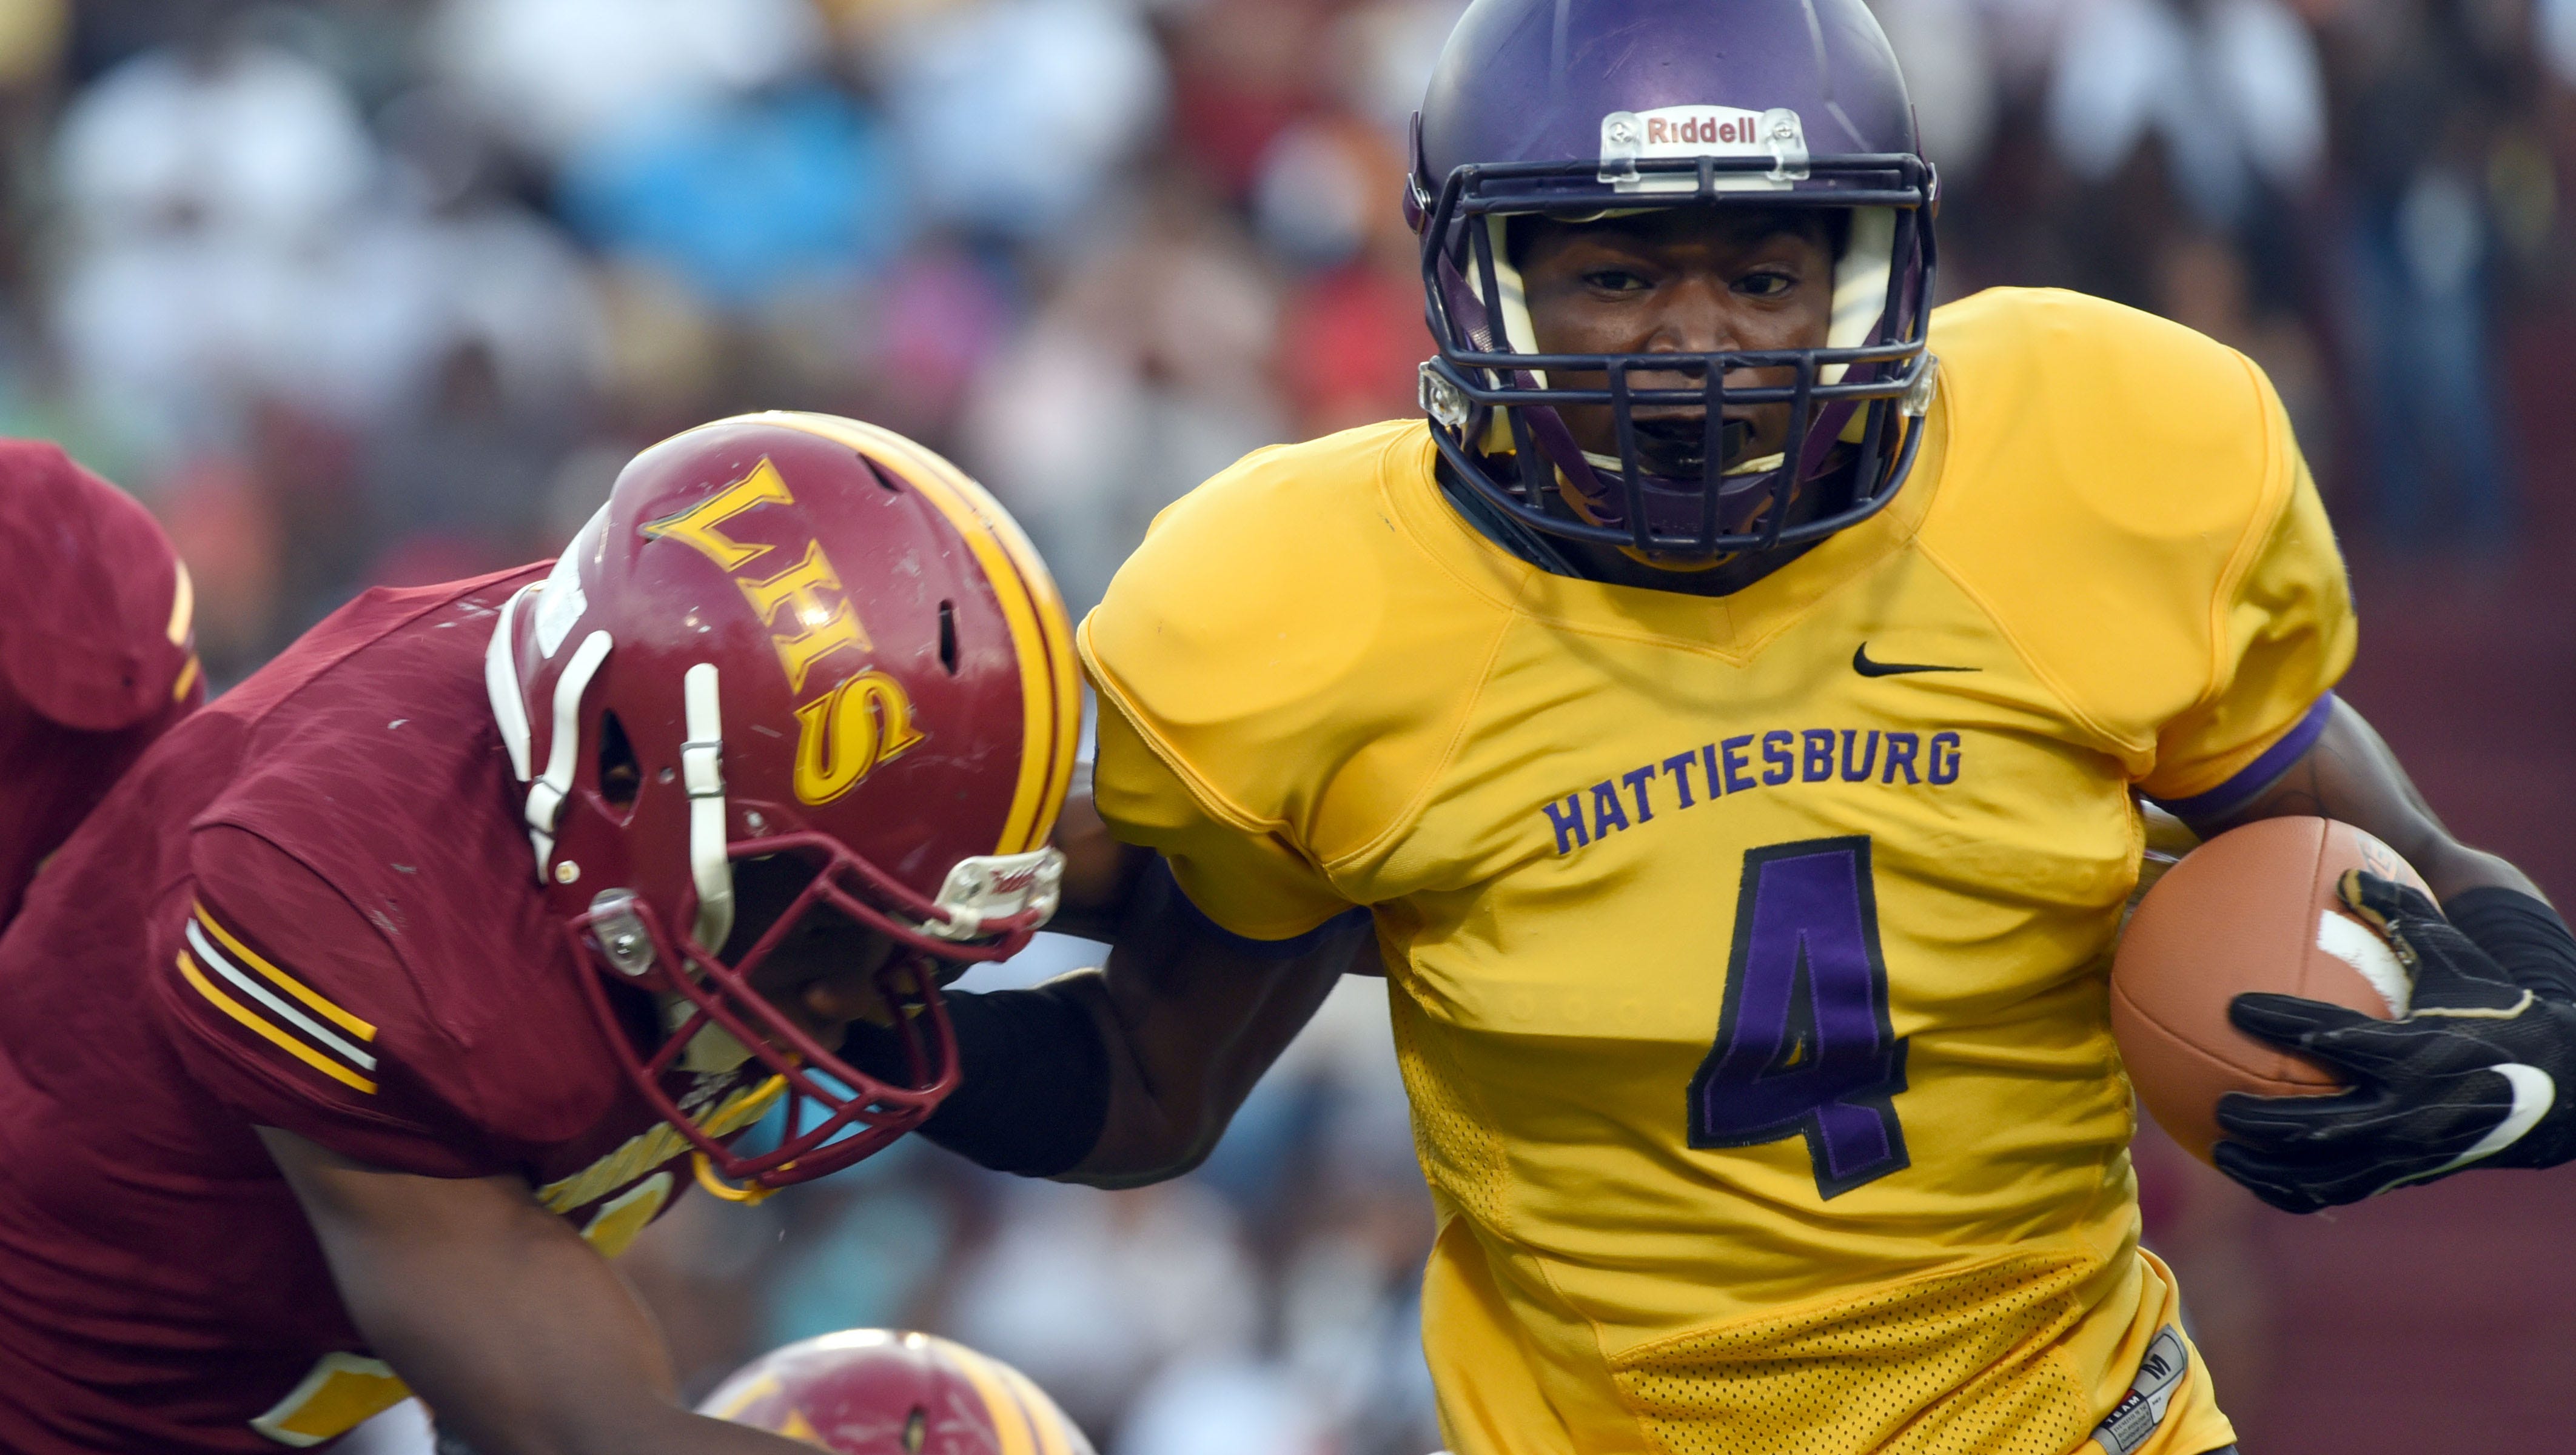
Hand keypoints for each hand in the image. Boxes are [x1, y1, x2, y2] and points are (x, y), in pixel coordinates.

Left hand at [2211, 871, 2575, 1212]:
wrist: (2562, 1086)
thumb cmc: (2499, 1011)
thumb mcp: (2459, 960)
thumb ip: (2404, 915)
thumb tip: (2347, 873)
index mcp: (2415, 1052)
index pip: (2335, 1037)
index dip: (2282, 1022)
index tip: (2234, 1005)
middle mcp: (2408, 1110)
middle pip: (2314, 1124)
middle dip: (2259, 1117)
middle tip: (2216, 1101)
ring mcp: (2407, 1152)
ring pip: (2323, 1173)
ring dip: (2268, 1167)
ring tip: (2221, 1151)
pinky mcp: (2409, 1175)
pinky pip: (2341, 1192)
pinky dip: (2295, 1191)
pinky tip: (2258, 1177)